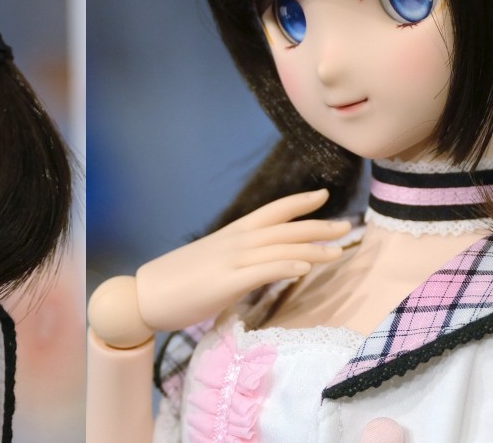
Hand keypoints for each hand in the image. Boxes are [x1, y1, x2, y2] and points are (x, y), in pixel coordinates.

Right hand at [135, 189, 349, 333]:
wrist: (144, 295)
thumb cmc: (175, 283)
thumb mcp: (210, 263)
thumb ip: (234, 261)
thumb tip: (254, 266)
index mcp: (231, 235)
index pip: (271, 212)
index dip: (298, 203)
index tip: (323, 196)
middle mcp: (234, 242)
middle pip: (284, 228)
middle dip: (318, 226)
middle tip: (348, 226)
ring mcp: (231, 260)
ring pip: (280, 247)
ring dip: (313, 248)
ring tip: (340, 251)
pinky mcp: (226, 282)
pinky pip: (263, 270)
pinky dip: (286, 265)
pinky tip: (306, 267)